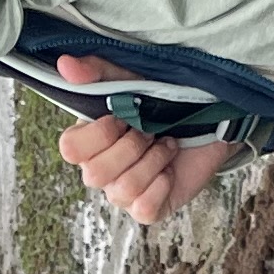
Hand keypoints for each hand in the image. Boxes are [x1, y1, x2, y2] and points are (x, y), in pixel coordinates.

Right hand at [52, 54, 241, 224]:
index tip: (122, 118)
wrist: (208, 120)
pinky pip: (144, 208)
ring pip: (122, 189)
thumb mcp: (131, 80)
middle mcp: (100, 170)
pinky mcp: (148, 209)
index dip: (98, 134)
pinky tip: (170, 170)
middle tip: (150, 131)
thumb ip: (97, 72)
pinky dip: (162, 185)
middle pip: (94, 174)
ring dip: (152, 161)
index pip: (69, 149)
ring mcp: (122, 193)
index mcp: (89, 141)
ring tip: (166, 146)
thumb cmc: (163, 103)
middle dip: (131, 147)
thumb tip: (65, 64)